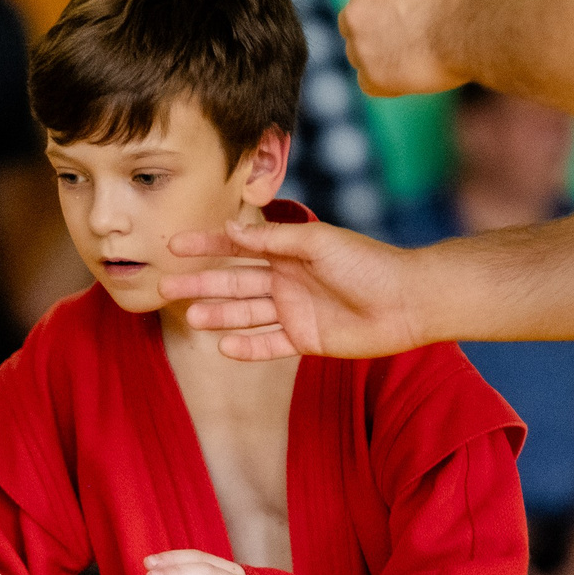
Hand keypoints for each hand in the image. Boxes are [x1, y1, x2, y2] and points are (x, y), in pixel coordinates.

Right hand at [159, 219, 426, 361]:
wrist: (408, 301)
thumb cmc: (367, 264)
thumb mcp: (316, 243)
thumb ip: (272, 239)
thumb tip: (230, 227)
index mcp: (289, 251)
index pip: (239, 246)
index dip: (207, 246)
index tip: (175, 246)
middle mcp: (287, 280)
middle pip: (234, 282)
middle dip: (201, 284)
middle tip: (166, 288)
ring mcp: (295, 311)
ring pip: (246, 313)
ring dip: (218, 315)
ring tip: (191, 319)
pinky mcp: (306, 340)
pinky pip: (269, 344)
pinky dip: (247, 347)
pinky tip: (223, 347)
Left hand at [338, 0, 470, 96]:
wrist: (470, 26)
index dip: (387, 10)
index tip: (410, 17)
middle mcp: (353, 11)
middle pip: (354, 27)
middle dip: (374, 34)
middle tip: (409, 41)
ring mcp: (359, 46)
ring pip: (360, 57)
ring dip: (381, 60)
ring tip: (418, 57)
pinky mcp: (370, 77)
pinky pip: (370, 84)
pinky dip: (388, 84)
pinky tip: (414, 74)